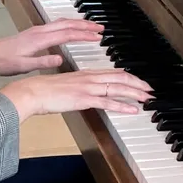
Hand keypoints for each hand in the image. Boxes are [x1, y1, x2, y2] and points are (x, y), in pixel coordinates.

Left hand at [0, 20, 102, 75]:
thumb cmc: (3, 62)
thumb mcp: (23, 66)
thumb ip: (43, 62)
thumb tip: (61, 59)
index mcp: (39, 39)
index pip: (67, 34)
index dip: (83, 35)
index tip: (97, 37)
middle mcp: (40, 31)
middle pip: (67, 24)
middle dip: (85, 25)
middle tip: (101, 28)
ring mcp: (37, 30)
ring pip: (62, 22)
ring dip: (78, 23)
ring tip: (92, 27)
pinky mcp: (35, 32)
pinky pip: (56, 25)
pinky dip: (69, 25)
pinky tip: (72, 29)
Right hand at [0, 69, 151, 120]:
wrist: (32, 92)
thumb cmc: (43, 90)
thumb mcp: (64, 86)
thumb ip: (77, 88)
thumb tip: (84, 95)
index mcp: (85, 74)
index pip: (113, 73)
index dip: (129, 77)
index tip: (139, 82)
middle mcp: (89, 78)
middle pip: (120, 77)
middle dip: (138, 84)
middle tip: (150, 90)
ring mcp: (88, 88)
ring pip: (118, 87)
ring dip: (135, 93)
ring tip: (148, 98)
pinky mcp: (84, 99)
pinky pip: (108, 102)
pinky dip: (123, 105)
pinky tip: (133, 109)